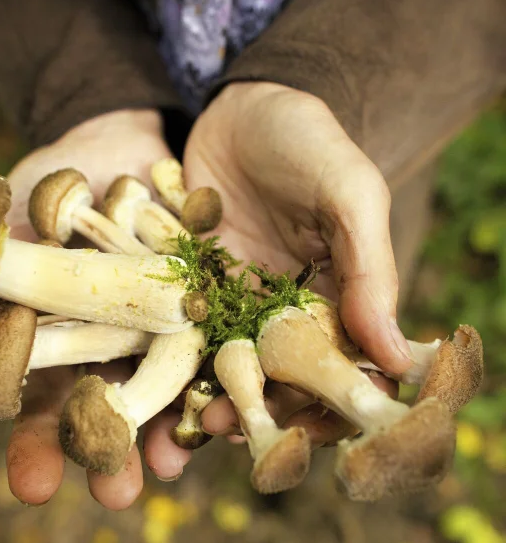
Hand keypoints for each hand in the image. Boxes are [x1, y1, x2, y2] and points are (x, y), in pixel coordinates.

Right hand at [0, 109, 193, 508]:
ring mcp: (162, 329)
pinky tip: (218, 406)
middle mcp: (114, 348)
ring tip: (167, 468)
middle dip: (108, 454)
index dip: (38, 449)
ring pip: (166, 392)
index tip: (34, 488)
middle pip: (110, 413)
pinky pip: (214, 346)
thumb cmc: (42, 193)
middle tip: (113, 496)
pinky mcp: (205, 303)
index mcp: (61, 345)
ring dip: (167, 431)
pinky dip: (214, 373)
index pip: (45, 410)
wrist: (109, 147)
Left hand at [181, 82, 411, 436]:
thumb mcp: (350, 195)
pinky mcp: (189, 284)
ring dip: (202, 395)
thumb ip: (370, 271)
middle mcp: (281, 310)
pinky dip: (165, 357)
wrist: (241, 109)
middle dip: (250, 409)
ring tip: (179, 423)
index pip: (332, 369)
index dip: (317, 405)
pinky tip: (145, 383)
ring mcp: (231, 300)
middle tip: (220, 428)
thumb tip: (396, 358)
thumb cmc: (308, 143)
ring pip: (220, 362)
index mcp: (332, 300)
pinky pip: (178, 328)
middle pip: (271, 376)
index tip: (294, 432)